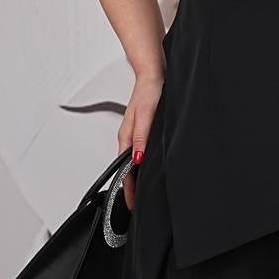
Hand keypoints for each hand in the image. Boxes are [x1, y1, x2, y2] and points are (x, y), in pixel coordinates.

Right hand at [117, 73, 164, 210]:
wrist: (154, 74)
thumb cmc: (149, 92)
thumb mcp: (146, 116)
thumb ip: (141, 139)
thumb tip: (137, 160)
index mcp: (126, 138)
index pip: (124, 171)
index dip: (127, 189)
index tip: (131, 204)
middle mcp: (130, 138)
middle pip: (127, 169)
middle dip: (130, 188)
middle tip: (136, 204)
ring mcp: (136, 135)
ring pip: (133, 162)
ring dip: (135, 177)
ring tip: (141, 192)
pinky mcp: (144, 130)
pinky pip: (140, 152)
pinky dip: (141, 165)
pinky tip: (148, 168)